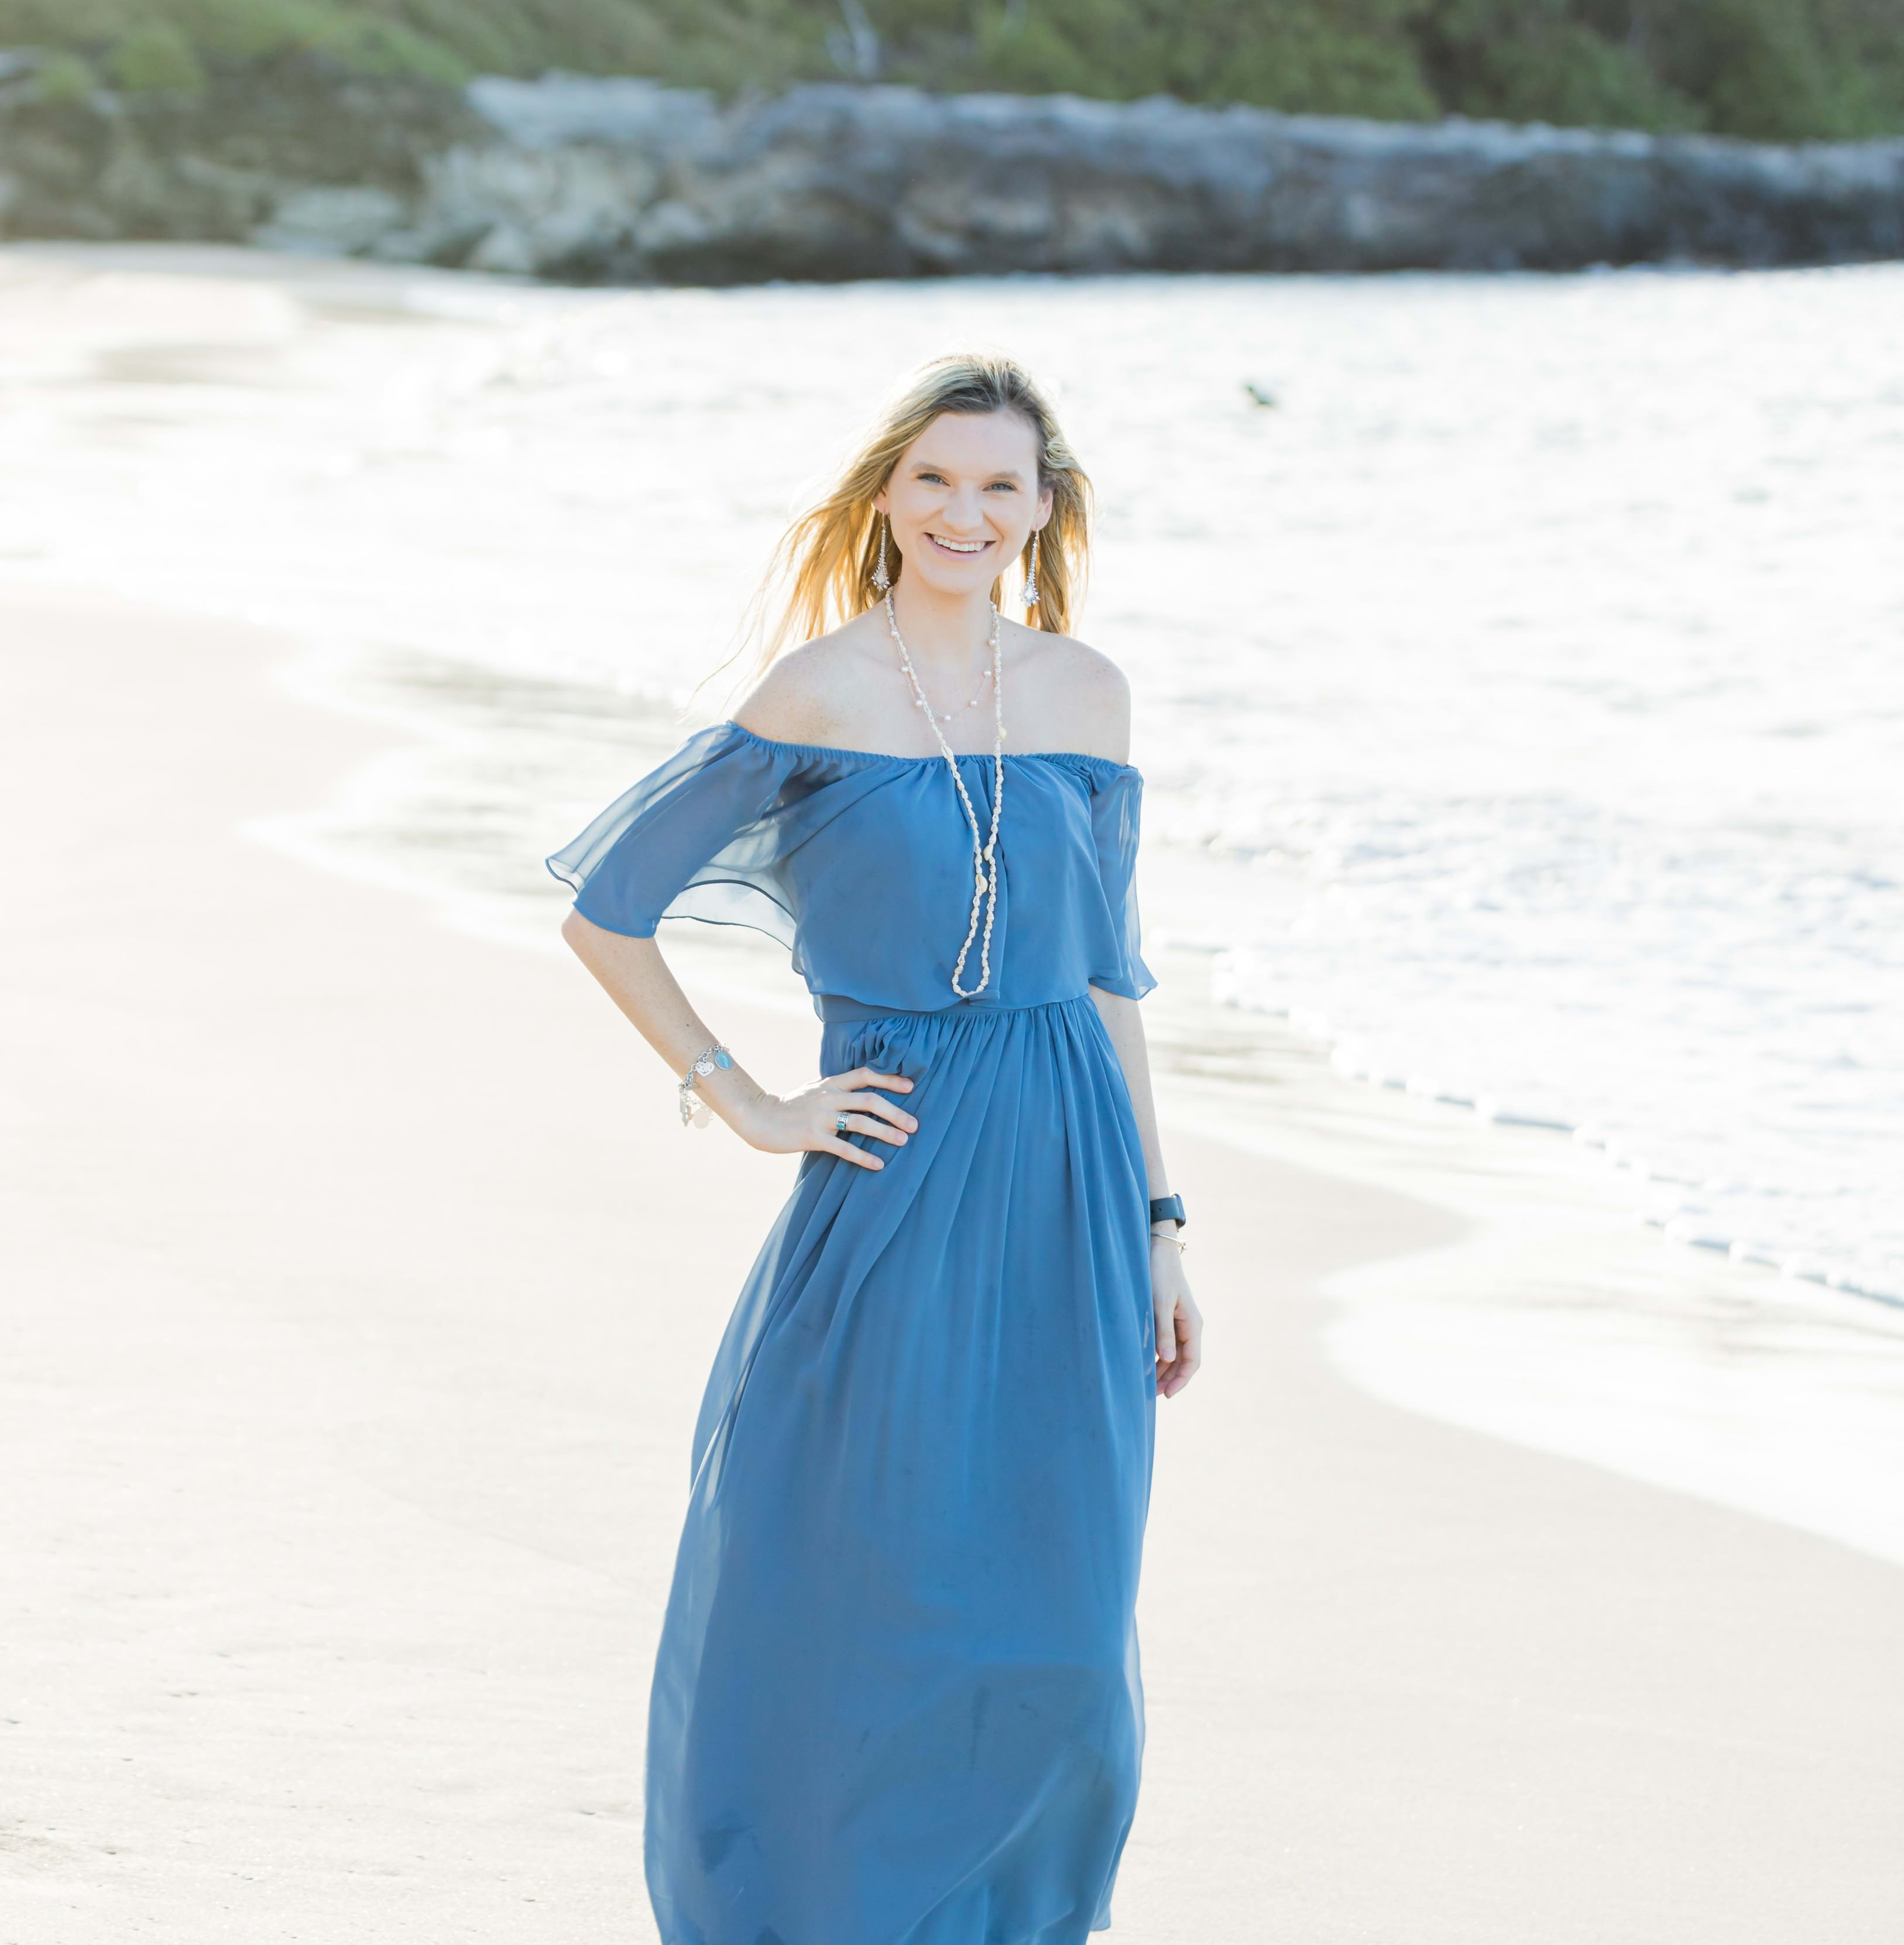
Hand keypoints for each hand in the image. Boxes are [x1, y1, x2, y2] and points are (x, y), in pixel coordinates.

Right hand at [735, 1066, 917, 1171]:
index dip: (889, 1079)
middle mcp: (829, 1097)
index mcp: (831, 1083)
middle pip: (870, 1100)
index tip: (910, 1087)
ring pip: (860, 1122)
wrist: (758, 1116)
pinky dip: (863, 1157)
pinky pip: (844, 1148)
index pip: (866, 1074)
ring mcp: (820, 1117)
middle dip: (896, 1112)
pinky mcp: (812, 1137)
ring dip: (885, 1132)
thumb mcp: (814, 1090)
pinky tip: (878, 1164)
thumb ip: (836, 1089)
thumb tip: (862, 1092)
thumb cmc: (789, 1106)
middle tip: (915, 1125)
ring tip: (903, 1141)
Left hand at [1151, 1233, 1201, 1398]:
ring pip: (1174, 1355)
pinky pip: (1167, 1344)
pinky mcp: (1168, 1318)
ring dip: (1163, 1370)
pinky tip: (1146, 1364)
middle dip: (1170, 1379)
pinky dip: (1158, 1357)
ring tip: (1147, 1385)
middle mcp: (1189, 1326)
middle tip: (1151, 1395)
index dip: (1181, 1380)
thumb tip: (1167, 1360)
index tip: (1167, 1395)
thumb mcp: (1160, 1303)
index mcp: (1192, 1325)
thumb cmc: (1159, 1274)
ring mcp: (1179, 1323)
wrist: (1157, 1249)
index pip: (1192, 1361)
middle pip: (1183, 1361)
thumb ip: (1163, 1332)